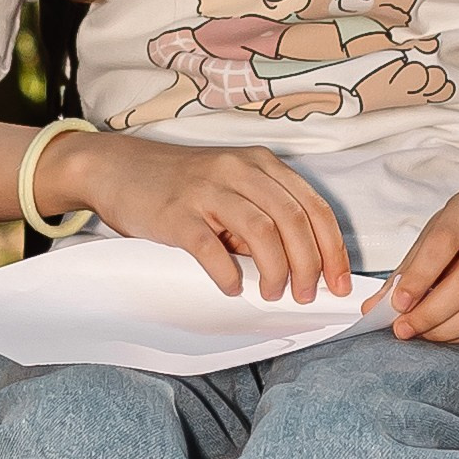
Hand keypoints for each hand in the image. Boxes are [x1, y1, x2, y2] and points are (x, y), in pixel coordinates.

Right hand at [75, 130, 352, 302]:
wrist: (118, 168)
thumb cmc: (180, 185)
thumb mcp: (231, 188)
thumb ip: (263, 215)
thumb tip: (299, 265)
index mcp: (260, 164)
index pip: (313, 206)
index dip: (333, 248)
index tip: (340, 282)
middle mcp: (238, 170)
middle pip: (293, 219)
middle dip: (309, 264)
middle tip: (305, 295)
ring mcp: (206, 189)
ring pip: (261, 230)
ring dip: (276, 270)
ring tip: (273, 293)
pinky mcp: (175, 212)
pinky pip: (210, 246)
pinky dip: (228, 273)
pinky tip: (231, 288)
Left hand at [385, 186, 458, 343]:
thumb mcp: (435, 237)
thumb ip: (408, 271)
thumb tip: (376, 309)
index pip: (445, 241)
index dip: (420, 276)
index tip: (398, 304)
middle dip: (432, 312)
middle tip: (405, 328)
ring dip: (450, 329)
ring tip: (425, 333)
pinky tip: (451, 334)